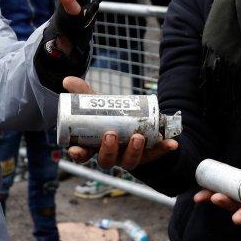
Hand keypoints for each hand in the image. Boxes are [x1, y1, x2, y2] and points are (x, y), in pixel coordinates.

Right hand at [64, 76, 178, 168]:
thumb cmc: (110, 117)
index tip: (76, 150)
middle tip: (111, 135)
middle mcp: (111, 155)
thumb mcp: (98, 104)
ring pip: (130, 161)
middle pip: (107, 160)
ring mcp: (129, 156)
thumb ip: (84, 93)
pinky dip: (163, 149)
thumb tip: (67, 80)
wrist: (135, 123)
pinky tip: (172, 143)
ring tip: (138, 137)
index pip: (83, 154)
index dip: (79, 154)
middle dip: (109, 150)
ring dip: (134, 151)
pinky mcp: (147, 155)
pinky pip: (155, 154)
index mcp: (94, 145)